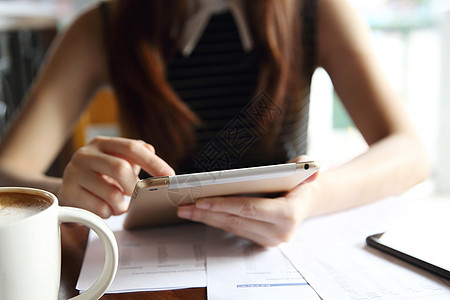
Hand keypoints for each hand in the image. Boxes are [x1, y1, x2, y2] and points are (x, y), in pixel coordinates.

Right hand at [59, 136, 173, 217]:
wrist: (68, 191)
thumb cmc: (100, 176)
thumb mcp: (117, 161)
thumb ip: (136, 155)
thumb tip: (153, 153)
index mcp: (101, 144)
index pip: (131, 147)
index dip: (153, 162)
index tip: (169, 174)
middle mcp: (85, 155)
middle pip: (120, 168)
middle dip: (135, 187)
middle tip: (139, 196)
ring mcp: (73, 174)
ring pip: (110, 193)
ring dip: (122, 205)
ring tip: (119, 205)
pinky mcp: (67, 194)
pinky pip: (98, 209)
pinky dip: (108, 213)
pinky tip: (104, 208)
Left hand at [177, 157, 317, 246]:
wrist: (306, 201)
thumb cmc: (301, 181)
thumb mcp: (306, 169)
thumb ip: (307, 167)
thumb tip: (312, 168)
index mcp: (289, 214)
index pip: (250, 209)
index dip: (224, 205)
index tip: (200, 201)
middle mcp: (280, 232)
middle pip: (236, 221)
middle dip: (207, 213)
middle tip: (183, 206)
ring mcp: (270, 240)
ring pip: (232, 228)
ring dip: (207, 219)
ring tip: (185, 210)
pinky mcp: (262, 241)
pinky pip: (235, 230)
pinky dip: (216, 220)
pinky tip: (200, 214)